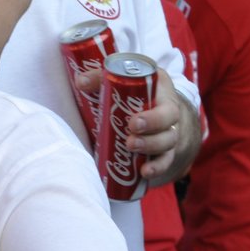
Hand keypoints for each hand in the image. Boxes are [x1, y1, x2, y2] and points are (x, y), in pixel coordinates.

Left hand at [71, 67, 196, 184]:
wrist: (152, 106)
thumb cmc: (134, 91)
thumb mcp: (122, 80)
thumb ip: (100, 78)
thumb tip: (80, 82)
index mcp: (161, 90)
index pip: (164, 99)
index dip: (153, 115)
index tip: (133, 122)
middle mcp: (169, 111)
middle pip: (169, 122)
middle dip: (151, 131)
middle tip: (130, 136)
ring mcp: (169, 131)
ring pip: (168, 141)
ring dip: (151, 147)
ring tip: (131, 148)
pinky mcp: (165, 149)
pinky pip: (166, 160)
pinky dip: (158, 167)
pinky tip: (145, 173)